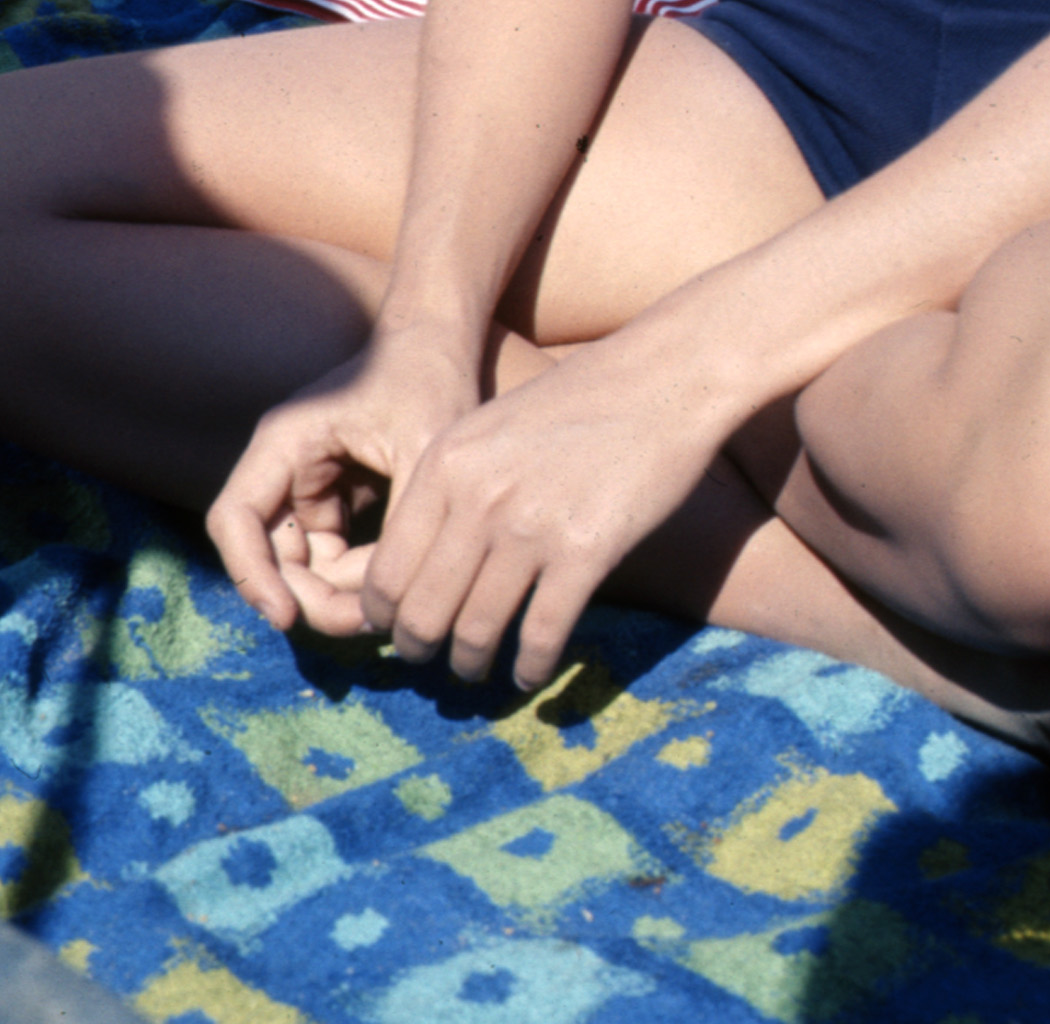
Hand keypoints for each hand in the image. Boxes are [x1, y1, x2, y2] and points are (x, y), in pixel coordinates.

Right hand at [205, 322, 478, 635]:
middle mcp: (284, 464)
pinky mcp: (334, 496)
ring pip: (301, 563)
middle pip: (270, 553)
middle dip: (309, 597)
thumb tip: (380, 604)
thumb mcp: (421, 450)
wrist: (446, 338)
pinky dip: (354, 577)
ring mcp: (307, 482)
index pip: (236, 519)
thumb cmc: (432, 378)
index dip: (252, 575)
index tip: (287, 617)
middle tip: (366, 623)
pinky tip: (392, 590)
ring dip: (334, 594)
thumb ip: (398, 526)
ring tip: (387, 611)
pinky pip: (329, 554)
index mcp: (285, 441)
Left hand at [360, 337, 727, 690]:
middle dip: (420, 650)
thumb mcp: (493, 427)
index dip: (386, 617)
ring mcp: (532, 526)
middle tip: (431, 660)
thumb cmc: (579, 399)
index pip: (387, 572)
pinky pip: (541, 636)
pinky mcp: (586, 551)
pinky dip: (531, 668)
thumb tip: (417, 564)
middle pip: (423, 613)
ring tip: (476, 670)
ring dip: (471, 664)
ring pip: (476, 633)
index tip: (398, 629)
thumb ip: (452, 486)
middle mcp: (479, 498)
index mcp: (446, 463)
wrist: (663, 376)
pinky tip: (531, 674)